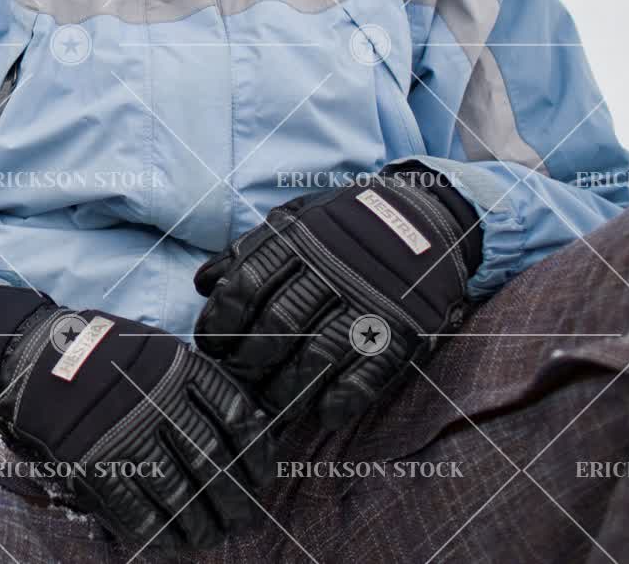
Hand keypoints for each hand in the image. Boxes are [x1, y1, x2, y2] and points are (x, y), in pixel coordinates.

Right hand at [0, 288, 272, 553]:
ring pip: (178, 493)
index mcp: (175, 367)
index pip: (235, 418)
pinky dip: (160, 533)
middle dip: (234, 499)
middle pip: (213, 463)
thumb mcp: (154, 348)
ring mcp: (120, 434)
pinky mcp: (90, 463)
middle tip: (243, 518)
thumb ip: (193, 381)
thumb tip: (244, 429)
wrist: (31, 352)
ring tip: (211, 535)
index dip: (255, 455)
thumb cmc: (101, 352)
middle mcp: (153, 401)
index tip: (260, 477)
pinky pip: (135, 510)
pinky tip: (174, 541)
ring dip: (201, 523)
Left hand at [193, 164, 483, 428]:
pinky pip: (371, 370)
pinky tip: (326, 413)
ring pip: (318, 353)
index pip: (248, 285)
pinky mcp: (403, 327)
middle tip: (235, 379)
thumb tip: (203, 284)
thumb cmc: (344, 224)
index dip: (222, 320)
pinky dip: (346, 397)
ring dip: (290, 387)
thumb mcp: (296, 220)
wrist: (424, 216)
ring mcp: (368, 300)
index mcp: (299, 240)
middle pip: (278, 324)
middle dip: (249, 359)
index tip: (209, 345)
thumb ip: (249, 251)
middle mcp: (331, 269)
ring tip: (272, 406)